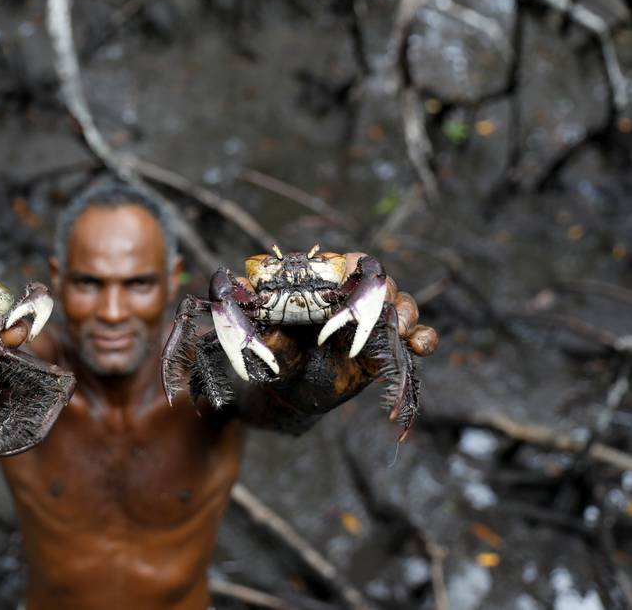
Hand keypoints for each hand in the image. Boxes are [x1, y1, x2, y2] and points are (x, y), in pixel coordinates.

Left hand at [237, 252, 437, 425]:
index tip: (359, 272)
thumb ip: (251, 310)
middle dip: (386, 289)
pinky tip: (420, 347)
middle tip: (386, 305)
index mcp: (324, 287)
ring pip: (402, 304)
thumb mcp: (260, 334)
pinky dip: (424, 338)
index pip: (346, 262)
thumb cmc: (274, 355)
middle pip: (380, 280)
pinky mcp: (386, 347)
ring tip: (402, 328)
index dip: (356, 264)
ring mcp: (372, 323)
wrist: (291, 393)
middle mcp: (352, 299)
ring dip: (407, 311)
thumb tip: (231, 281)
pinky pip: (415, 337)